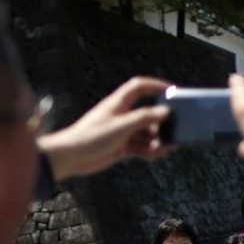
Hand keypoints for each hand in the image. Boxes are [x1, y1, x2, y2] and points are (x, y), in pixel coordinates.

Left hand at [38, 77, 171, 179]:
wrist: (70, 157)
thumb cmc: (91, 137)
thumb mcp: (122, 126)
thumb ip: (145, 118)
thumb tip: (165, 111)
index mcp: (119, 104)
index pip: (140, 87)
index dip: (156, 86)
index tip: (173, 92)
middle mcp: (122, 115)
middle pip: (148, 113)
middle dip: (161, 123)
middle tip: (173, 131)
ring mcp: (123, 131)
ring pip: (147, 133)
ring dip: (157, 140)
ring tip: (161, 148)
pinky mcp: (122, 146)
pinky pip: (142, 147)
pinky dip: (149, 151)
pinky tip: (152, 155)